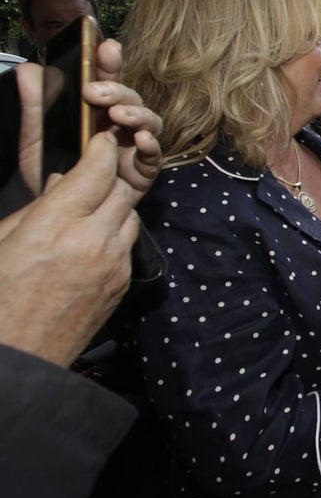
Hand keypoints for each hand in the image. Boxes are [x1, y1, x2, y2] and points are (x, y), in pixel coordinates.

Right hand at [0, 130, 141, 365]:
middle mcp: (91, 242)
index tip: (101, 138)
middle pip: (119, 190)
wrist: (16, 359)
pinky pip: (128, 245)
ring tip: (89, 209)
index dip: (101, 149)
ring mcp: (112, 265)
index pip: (95, 172)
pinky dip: (115, 234)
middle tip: (94, 171)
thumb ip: (33, 210)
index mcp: (54, 227)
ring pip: (129, 216)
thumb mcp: (0, 242)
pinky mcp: (121, 285)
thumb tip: (60, 184)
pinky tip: (92, 240)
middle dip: (108, 177)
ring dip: (114, 207)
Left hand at [17, 39, 162, 196]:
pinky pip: (154, 154)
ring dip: (137, 114)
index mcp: (97, 110)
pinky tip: (139, 140)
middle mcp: (120, 124)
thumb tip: (29, 69)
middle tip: (94, 93)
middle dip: (117, 90)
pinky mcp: (143, 171)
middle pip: (131, 98)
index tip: (106, 48)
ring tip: (119, 116)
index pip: (108, 80)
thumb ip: (34, 104)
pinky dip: (151, 144)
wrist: (55, 212)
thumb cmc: (51, 171)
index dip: (110, 63)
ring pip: (150, 121)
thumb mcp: (36, 135)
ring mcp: (134, 146)